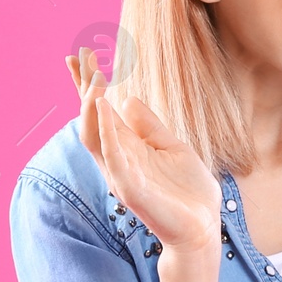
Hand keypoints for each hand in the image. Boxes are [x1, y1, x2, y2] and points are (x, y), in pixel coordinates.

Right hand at [65, 47, 221, 253]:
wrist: (203, 226)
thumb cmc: (189, 192)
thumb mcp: (173, 148)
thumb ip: (150, 127)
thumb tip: (128, 99)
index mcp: (128, 148)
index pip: (101, 111)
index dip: (88, 85)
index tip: (79, 56)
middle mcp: (118, 159)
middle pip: (91, 118)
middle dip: (85, 87)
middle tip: (82, 56)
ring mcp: (121, 174)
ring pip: (95, 136)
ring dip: (92, 105)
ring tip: (96, 78)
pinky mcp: (130, 189)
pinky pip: (113, 157)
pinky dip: (107, 132)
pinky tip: (106, 107)